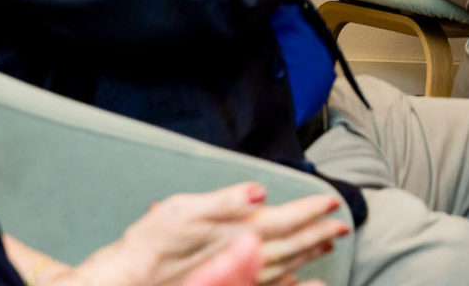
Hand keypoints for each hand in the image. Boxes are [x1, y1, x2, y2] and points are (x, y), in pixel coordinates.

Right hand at [75, 184, 349, 285]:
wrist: (126, 283)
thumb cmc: (149, 246)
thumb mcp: (181, 209)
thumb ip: (225, 200)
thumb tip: (258, 192)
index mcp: (237, 233)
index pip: (285, 220)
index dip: (311, 210)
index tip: (332, 202)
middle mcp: (243, 259)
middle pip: (292, 246)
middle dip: (319, 234)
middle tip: (342, 225)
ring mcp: (237, 279)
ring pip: (284, 267)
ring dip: (308, 255)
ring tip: (327, 245)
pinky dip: (288, 283)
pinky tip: (298, 282)